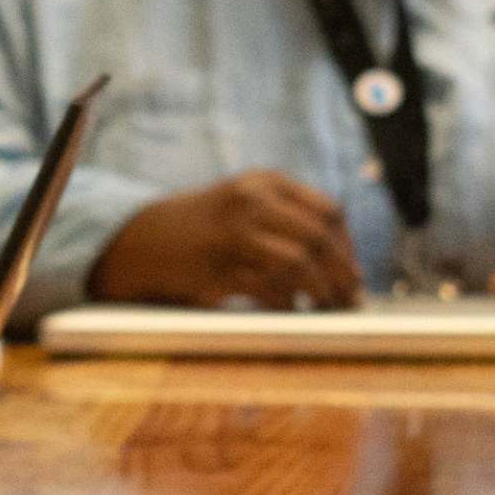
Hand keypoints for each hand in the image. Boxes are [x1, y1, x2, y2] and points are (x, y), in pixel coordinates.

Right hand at [89, 171, 363, 308]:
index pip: (329, 211)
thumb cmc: (203, 228)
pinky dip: (288, 305)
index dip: (348, 247)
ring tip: (326, 309)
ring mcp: (233, 232)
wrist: (141, 239)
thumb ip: (287, 218)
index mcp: (265, 182)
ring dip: (320, 291)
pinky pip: (269, 288)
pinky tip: (291, 313)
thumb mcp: (244, 204)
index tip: (353, 274)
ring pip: (298, 262)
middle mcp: (251, 200)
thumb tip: (344, 262)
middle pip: (319, 237)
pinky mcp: (218, 266)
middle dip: (342, 274)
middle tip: (350, 300)